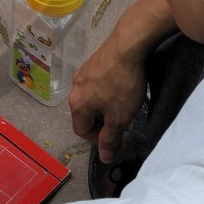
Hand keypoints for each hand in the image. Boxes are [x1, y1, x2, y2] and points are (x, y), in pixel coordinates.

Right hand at [69, 28, 148, 164]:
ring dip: (108, 107)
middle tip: (125, 124)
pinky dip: (108, 92)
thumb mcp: (119, 118)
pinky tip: (124, 87)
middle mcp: (75, 87)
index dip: (98, 140)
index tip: (117, 139)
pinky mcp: (94, 61)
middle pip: (86, 114)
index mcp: (77, 104)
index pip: (81, 130)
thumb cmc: (122, 84)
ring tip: (126, 106)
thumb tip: (104, 158)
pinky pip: (97, 83)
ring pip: (93, 98)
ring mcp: (84, 72)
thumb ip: (110, 139)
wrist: (128, 44)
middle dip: (105, 123)